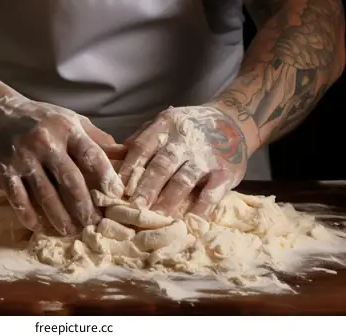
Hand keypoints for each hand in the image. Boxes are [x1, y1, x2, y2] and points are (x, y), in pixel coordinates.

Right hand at [0, 86, 124, 235]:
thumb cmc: (43, 121)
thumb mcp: (72, 121)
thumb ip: (98, 139)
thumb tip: (127, 155)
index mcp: (67, 129)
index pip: (91, 155)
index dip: (105, 177)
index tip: (116, 196)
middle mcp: (45, 143)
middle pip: (70, 180)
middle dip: (84, 206)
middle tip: (94, 225)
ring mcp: (23, 157)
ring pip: (45, 194)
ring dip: (60, 217)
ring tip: (71, 232)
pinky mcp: (3, 171)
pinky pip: (19, 198)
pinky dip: (29, 215)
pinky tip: (39, 226)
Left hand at [118, 106, 247, 217]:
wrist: (233, 121)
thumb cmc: (189, 128)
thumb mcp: (165, 124)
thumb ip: (142, 140)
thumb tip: (112, 159)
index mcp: (166, 126)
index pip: (142, 146)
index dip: (129, 168)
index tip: (116, 188)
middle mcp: (185, 140)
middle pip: (162, 165)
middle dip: (146, 187)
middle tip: (133, 207)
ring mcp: (206, 157)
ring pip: (184, 180)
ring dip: (168, 200)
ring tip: (156, 218)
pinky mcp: (225, 173)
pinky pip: (211, 194)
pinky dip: (200, 210)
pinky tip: (188, 223)